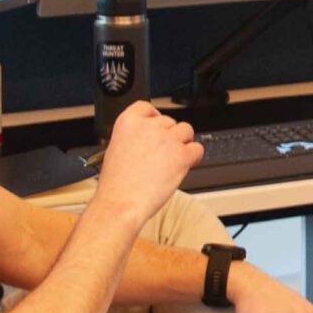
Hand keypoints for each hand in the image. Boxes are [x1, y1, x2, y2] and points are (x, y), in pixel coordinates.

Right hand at [92, 102, 199, 220]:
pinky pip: (198, 148)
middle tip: (162, 155)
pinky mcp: (181, 154)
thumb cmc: (116, 185)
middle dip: (168, 136)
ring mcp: (167, 139)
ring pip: (186, 131)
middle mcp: (149, 126)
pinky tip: (185, 165)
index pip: (147, 107)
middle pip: (169, 121)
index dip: (154, 117)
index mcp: (128, 122)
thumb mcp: (115, 150)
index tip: (157, 127)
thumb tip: (149, 137)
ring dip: (182, 143)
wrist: (120, 204)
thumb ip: (133, 137)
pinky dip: (194, 157)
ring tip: (172, 160)